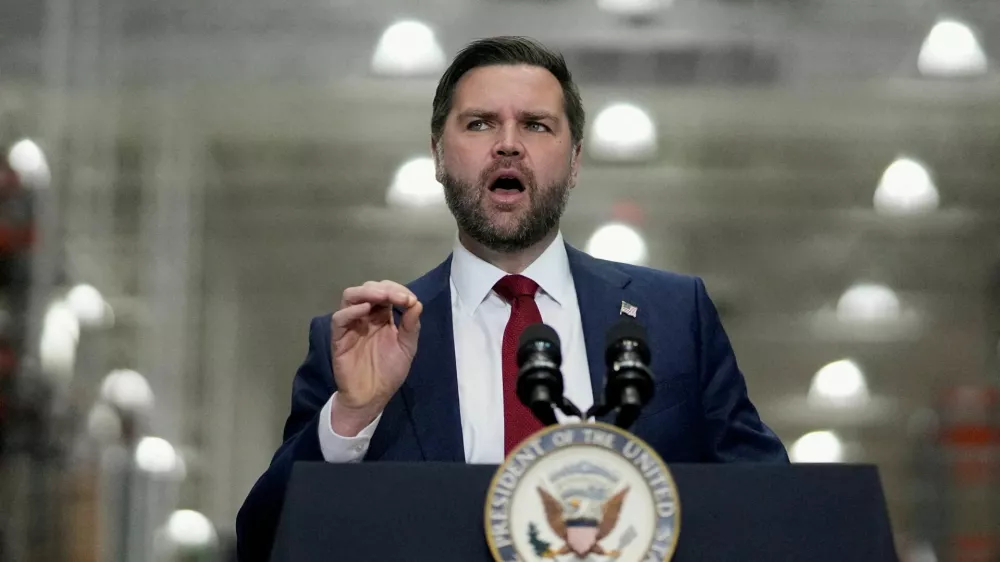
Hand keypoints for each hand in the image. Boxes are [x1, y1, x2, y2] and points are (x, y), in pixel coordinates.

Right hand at [329, 280, 422, 435]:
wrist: (372, 397)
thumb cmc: (389, 372)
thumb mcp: (407, 347)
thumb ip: (411, 325)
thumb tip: (416, 302)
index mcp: (382, 316)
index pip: (386, 292)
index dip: (398, 290)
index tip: (410, 300)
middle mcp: (366, 316)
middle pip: (368, 289)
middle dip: (385, 289)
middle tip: (399, 298)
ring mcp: (351, 325)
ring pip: (351, 297)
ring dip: (367, 292)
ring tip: (382, 297)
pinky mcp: (339, 338)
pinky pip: (339, 319)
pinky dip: (351, 311)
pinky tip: (365, 310)